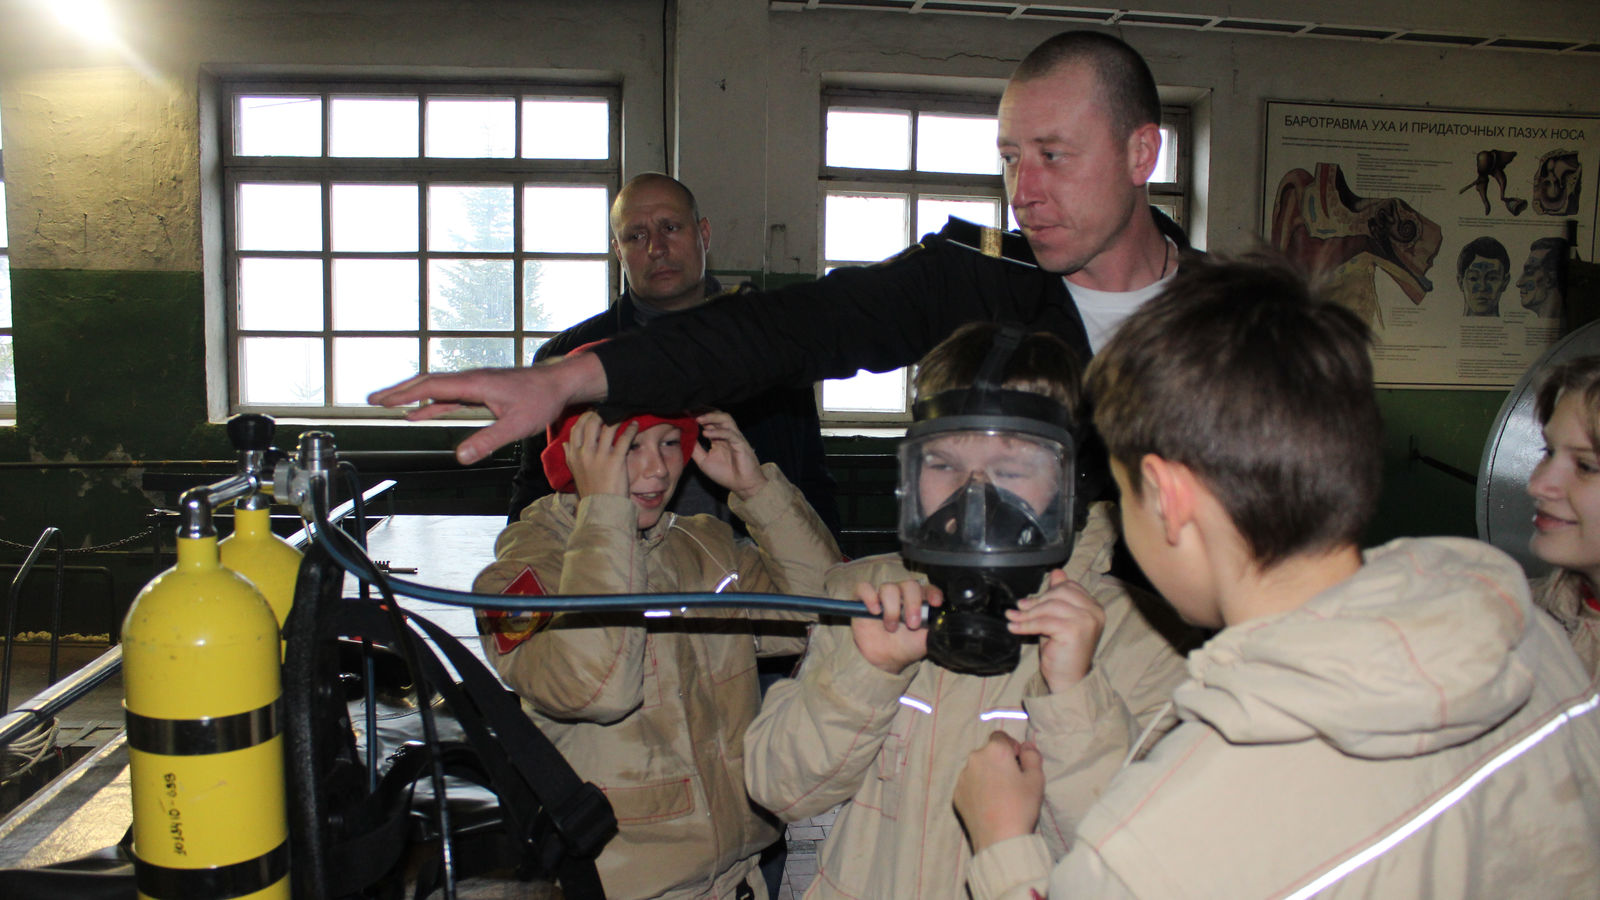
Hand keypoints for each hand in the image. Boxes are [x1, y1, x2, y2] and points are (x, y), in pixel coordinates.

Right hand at [367, 352, 608, 464]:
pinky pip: (449, 397)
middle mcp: (471, 380)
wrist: (559, 383)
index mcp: (474, 384)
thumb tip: (460, 456)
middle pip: (427, 383)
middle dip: (399, 391)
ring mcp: (475, 385)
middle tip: (372, 400)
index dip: (404, 394)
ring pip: (436, 389)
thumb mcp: (516, 425)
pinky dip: (430, 404)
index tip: (382, 400)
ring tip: (387, 405)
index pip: (432, 387)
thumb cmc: (541, 400)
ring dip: (411, 396)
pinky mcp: (480, 391)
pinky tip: (419, 414)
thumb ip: (488, 440)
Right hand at [565, 412, 634, 498]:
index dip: (586, 417)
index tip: (593, 411)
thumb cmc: (591, 491)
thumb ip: (570, 456)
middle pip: (591, 423)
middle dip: (601, 413)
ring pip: (607, 427)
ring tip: (624, 413)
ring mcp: (600, 456)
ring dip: (617, 418)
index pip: (577, 429)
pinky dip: (630, 429)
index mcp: (574, 455)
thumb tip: (565, 443)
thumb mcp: (575, 472)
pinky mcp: (615, 460)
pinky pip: (624, 438)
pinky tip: (635, 425)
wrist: (601, 508)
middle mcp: (585, 453)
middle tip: (610, 408)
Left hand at [691, 411, 767, 499]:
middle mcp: (727, 435)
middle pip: (718, 415)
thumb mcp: (704, 461)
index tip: (686, 413)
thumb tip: (685, 437)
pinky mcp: (741, 444)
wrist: (742, 486)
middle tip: (691, 412)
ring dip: (712, 417)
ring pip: (726, 419)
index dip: (699, 415)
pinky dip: (718, 432)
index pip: (710, 420)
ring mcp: (735, 438)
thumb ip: (695, 449)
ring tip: (699, 419)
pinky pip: (730, 433)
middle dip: (705, 411)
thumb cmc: (725, 474)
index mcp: (719, 437)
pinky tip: (706, 433)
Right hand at [850, 579, 940, 674]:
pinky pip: (864, 588)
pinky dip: (870, 597)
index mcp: (919, 601)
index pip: (927, 588)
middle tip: (912, 624)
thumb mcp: (926, 640)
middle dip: (912, 603)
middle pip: (909, 585)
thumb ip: (936, 628)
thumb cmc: (906, 647)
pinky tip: (875, 611)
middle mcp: (901, 595)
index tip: (935, 603)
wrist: (886, 660)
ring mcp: (882, 596)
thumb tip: (947, 622)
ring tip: (891, 627)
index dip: (932, 592)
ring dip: (892, 608)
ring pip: (888, 587)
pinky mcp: (863, 600)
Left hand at [953, 732, 1044, 852]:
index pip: (1002, 737)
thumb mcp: (1036, 779)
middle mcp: (974, 758)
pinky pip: (969, 784)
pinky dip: (978, 789)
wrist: (999, 839)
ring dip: (987, 774)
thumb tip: (1026, 745)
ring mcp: (963, 777)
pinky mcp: (956, 794)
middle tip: (1012, 783)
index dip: (1012, 749)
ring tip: (1000, 796)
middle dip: (999, 762)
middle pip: (988, 753)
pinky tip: (989, 804)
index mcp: (994, 750)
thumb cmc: (1021, 806)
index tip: (1019, 766)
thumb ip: (1032, 756)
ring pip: (978, 768)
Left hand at [1008, 570, 1104, 692]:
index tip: (1027, 603)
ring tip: (1014, 619)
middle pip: (1060, 593)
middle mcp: (1094, 611)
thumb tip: (1056, 572)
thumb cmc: (1062, 651)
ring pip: (1050, 606)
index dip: (1046, 592)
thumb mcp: (1059, 619)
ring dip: (1028, 613)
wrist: (1068, 680)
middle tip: (1019, 609)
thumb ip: (1059, 597)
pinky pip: (1044, 621)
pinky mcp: (1074, 631)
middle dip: (1036, 601)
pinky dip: (1026, 624)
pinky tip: (1015, 628)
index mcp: (1094, 607)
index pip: (1069, 586)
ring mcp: (1086, 620)